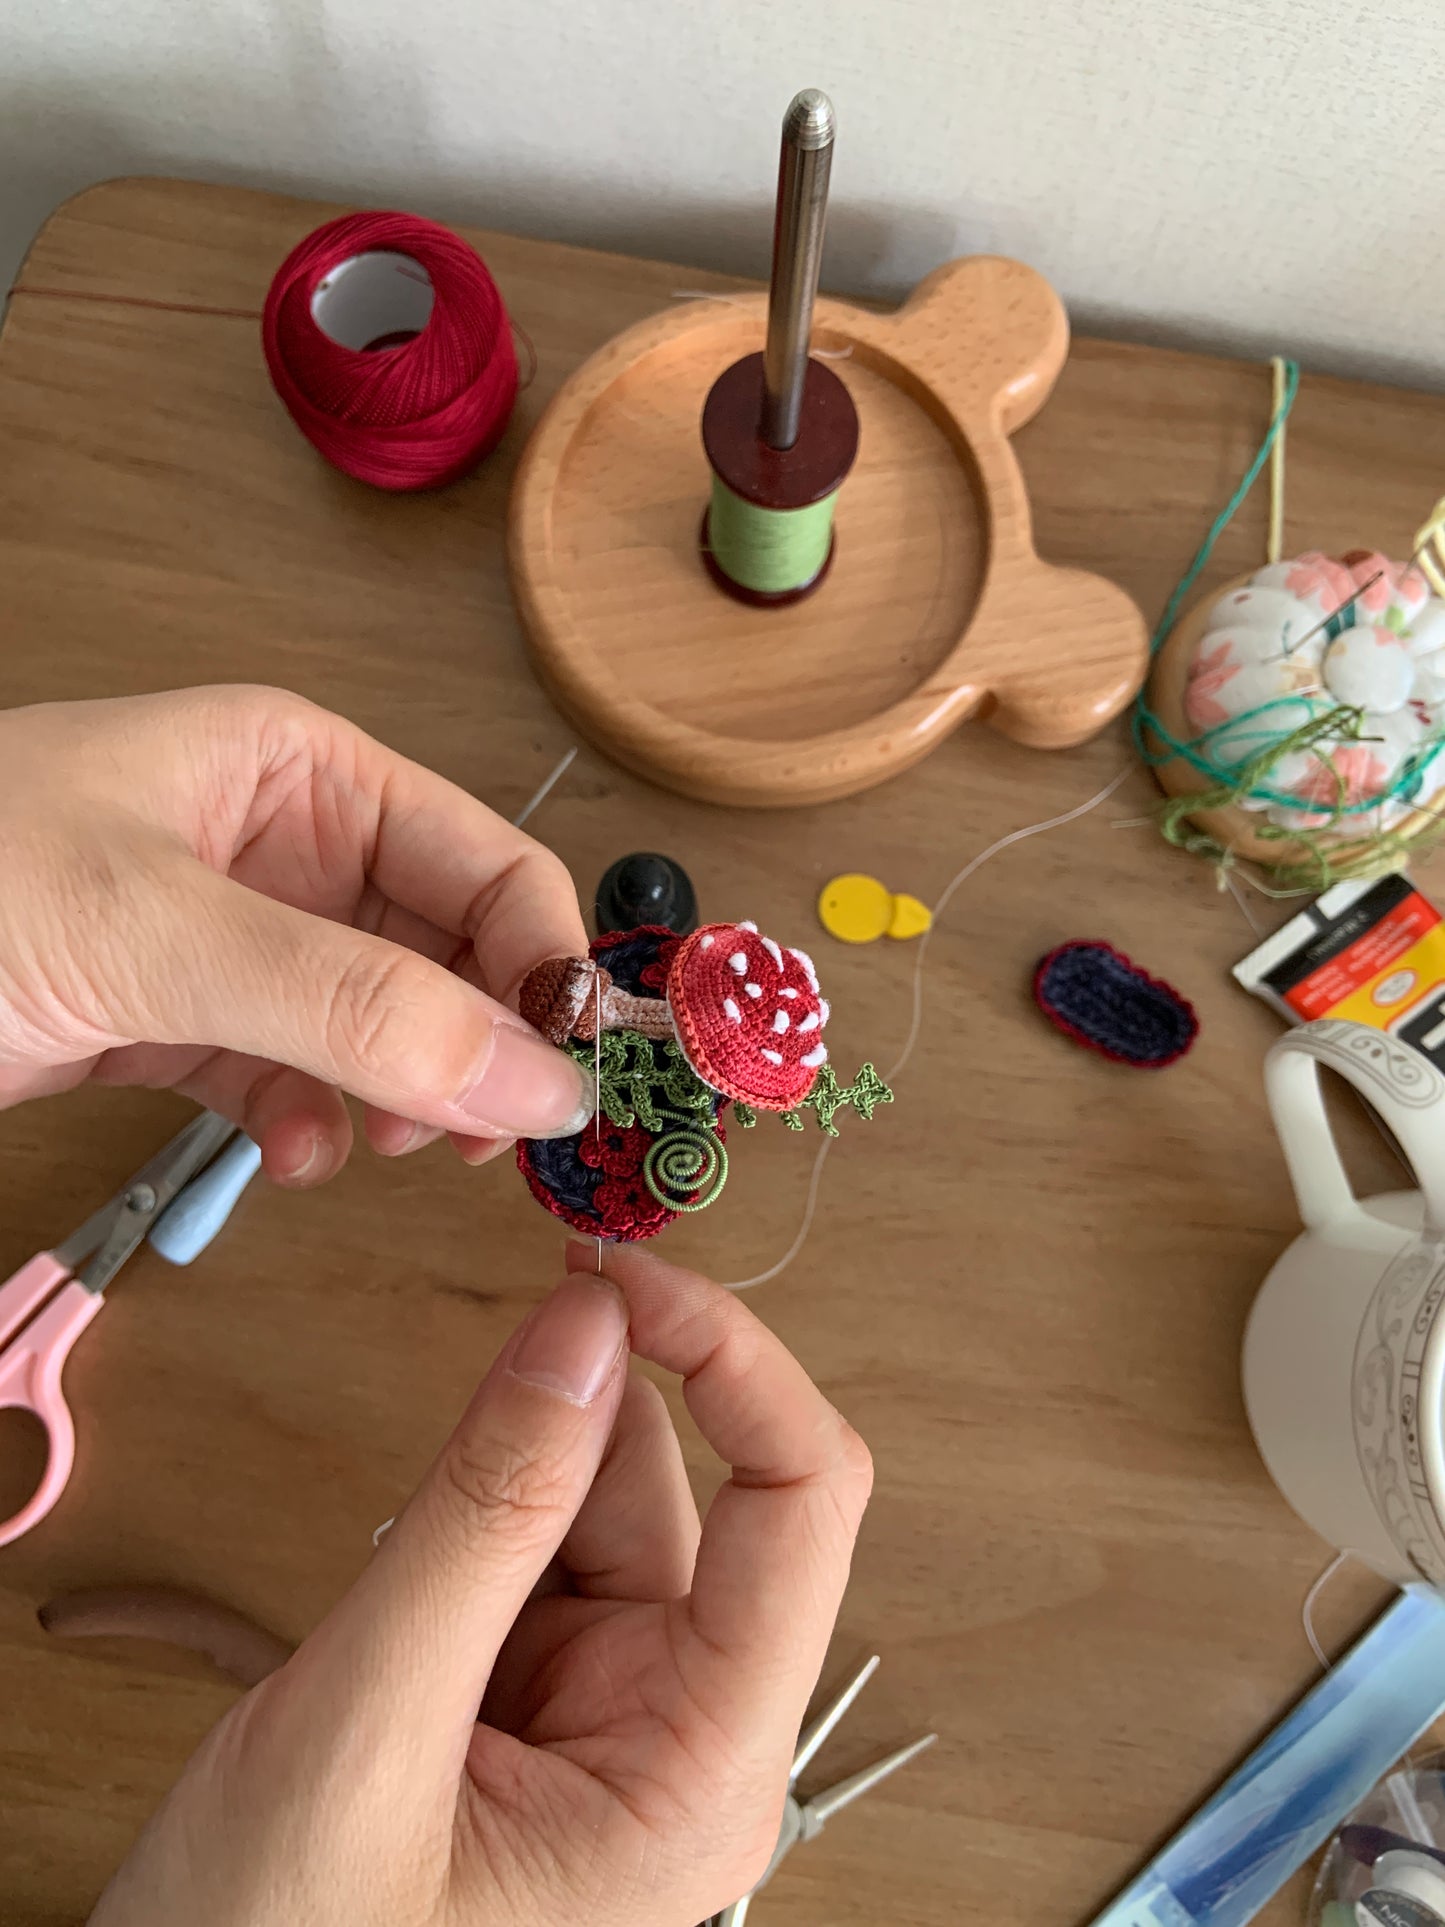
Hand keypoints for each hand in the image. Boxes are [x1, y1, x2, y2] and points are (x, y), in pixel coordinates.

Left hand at [0, 686, 591, 1180]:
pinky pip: (293, 1072)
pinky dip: (307, 1121)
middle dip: (468, 1046)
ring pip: (377, 1025)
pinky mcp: (178, 1016)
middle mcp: (282, 846)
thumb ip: (355, 1005)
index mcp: (300, 770)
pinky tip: (284, 1152)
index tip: (568, 1077)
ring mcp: (231, 938)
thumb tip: (538, 1081)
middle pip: (444, 952)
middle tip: (479, 1143)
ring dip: (393, 1096)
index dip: (540, 965)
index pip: (484, 861)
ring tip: (371, 1146)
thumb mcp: (161, 931)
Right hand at [89, 1244, 873, 1926]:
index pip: (800, 1509)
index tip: (629, 1276)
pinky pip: (546, 1538)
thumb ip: (483, 1517)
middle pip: (697, 1490)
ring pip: (611, 1499)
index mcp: (701, 1775)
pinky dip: (483, 1508)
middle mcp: (683, 1733)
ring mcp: (615, 1707)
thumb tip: (582, 1331)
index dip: (739, 1363)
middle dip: (592, 1409)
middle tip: (502, 1329)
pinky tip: (411, 1572)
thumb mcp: (370, 1730)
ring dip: (520, 1468)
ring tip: (411, 1554)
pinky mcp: (548, 1686)